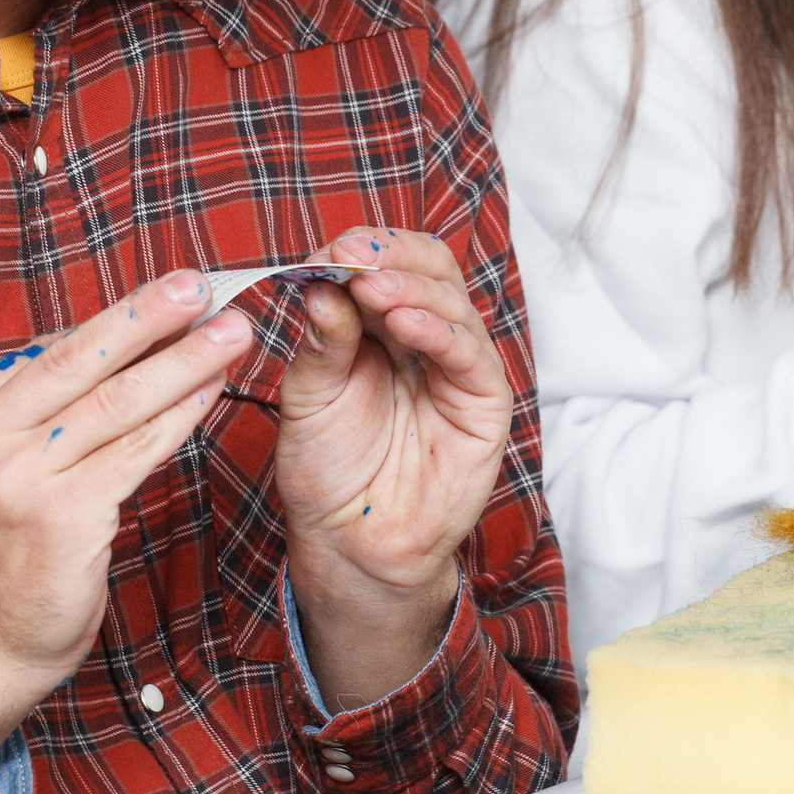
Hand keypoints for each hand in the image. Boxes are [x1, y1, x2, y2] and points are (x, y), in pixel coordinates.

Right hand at [0, 272, 253, 760]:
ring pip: (118, 402)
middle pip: (80, 360)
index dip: (120, 317)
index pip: (50, 351)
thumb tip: (122, 335)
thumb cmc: (4, 549)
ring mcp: (14, 479)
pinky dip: (181, 416)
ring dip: (184, 361)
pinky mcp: (60, 516)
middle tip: (203, 285)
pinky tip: (213, 392)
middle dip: (150, 316)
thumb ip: (42, 406)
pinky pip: (136, 451)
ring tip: (231, 333)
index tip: (172, 291)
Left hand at [276, 227, 512, 709]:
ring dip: (408, 287)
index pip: (389, 263)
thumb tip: (321, 280)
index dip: (361, 250)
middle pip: (428, 268)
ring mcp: (459, 367)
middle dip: (387, 257)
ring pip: (450, 301)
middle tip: (348, 257)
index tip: (322, 254)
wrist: (349, 543)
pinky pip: (468, 353)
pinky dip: (437, 330)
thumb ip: (322, 338)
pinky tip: (404, 322)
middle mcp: (426, 336)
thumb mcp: (309, 393)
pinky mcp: (484, 403)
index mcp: (384, 325)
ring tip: (369, 287)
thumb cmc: (329, 468)